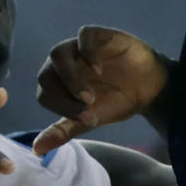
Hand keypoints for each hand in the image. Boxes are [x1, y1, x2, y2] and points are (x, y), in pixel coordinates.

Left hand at [34, 26, 170, 154]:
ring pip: (58, 54)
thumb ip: (63, 131)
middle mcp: (64, 63)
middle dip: (64, 94)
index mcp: (58, 83)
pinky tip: (98, 69)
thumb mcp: (89, 119)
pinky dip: (86, 53)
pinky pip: (83, 36)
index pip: (44, 94)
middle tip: (88, 105)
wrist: (148, 87)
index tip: (87, 119)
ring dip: (70, 76)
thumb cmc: (116, 101)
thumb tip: (36, 150)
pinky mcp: (98, 35)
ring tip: (89, 94)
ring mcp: (79, 47)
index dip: (61, 108)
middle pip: (46, 74)